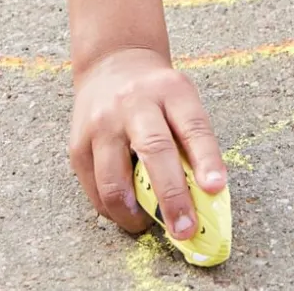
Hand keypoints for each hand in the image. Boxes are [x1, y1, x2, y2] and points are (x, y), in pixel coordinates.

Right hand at [68, 48, 226, 237]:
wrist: (112, 64)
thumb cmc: (157, 94)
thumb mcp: (181, 100)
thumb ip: (192, 141)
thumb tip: (203, 198)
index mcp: (170, 90)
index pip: (192, 126)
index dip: (206, 159)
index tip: (215, 188)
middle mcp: (133, 104)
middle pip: (154, 151)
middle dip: (172, 196)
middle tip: (185, 229)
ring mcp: (101, 124)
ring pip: (115, 181)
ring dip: (135, 214)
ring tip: (149, 224)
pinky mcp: (77, 146)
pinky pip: (96, 190)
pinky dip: (114, 209)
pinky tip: (128, 211)